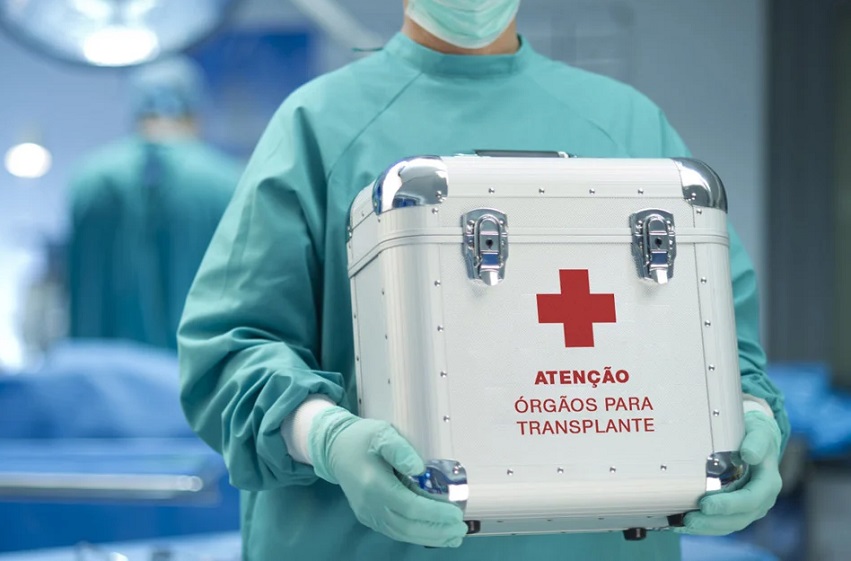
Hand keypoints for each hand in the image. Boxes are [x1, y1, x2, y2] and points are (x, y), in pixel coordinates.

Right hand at [308, 406, 467, 547]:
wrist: (334, 448)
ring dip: (429, 537)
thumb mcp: (381, 433)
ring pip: (402, 533)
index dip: (434, 513)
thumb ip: (400, 450)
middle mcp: (370, 505)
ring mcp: (368, 514)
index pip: (409, 506)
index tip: (455, 513)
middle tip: (460, 528)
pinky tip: (433, 534)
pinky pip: (395, 531)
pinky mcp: (368, 517)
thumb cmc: (362, 438)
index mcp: (374, 484)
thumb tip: (419, 468)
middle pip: (407, 526)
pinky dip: (416, 535)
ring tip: (453, 536)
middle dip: (437, 530)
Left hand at [677, 411, 782, 534]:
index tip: (705, 504)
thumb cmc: (756, 436)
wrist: (757, 442)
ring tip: (683, 524)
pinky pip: (722, 523)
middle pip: (738, 518)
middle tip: (689, 519)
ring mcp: (749, 508)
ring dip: (706, 527)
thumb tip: (749, 454)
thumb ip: (756, 442)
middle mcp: (761, 500)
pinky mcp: (737, 510)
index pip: (749, 500)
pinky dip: (704, 526)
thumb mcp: (759, 433)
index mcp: (768, 483)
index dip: (728, 505)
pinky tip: (683, 524)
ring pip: (729, 525)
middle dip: (713, 521)